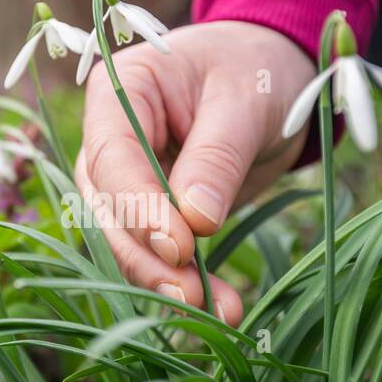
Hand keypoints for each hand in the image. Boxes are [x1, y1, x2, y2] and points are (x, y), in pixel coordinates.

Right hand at [76, 20, 315, 326]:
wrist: (273, 73)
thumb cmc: (256, 69)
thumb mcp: (246, 102)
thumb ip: (217, 157)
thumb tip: (196, 222)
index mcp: (120, 90)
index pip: (113, 156)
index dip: (139, 207)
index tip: (178, 246)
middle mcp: (109, 137)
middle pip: (109, 207)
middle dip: (147, 258)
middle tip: (191, 299)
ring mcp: (126, 178)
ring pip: (126, 239)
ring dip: (165, 280)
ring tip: (216, 311)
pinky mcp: (152, 211)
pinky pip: (159, 251)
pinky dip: (187, 281)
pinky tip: (219, 307)